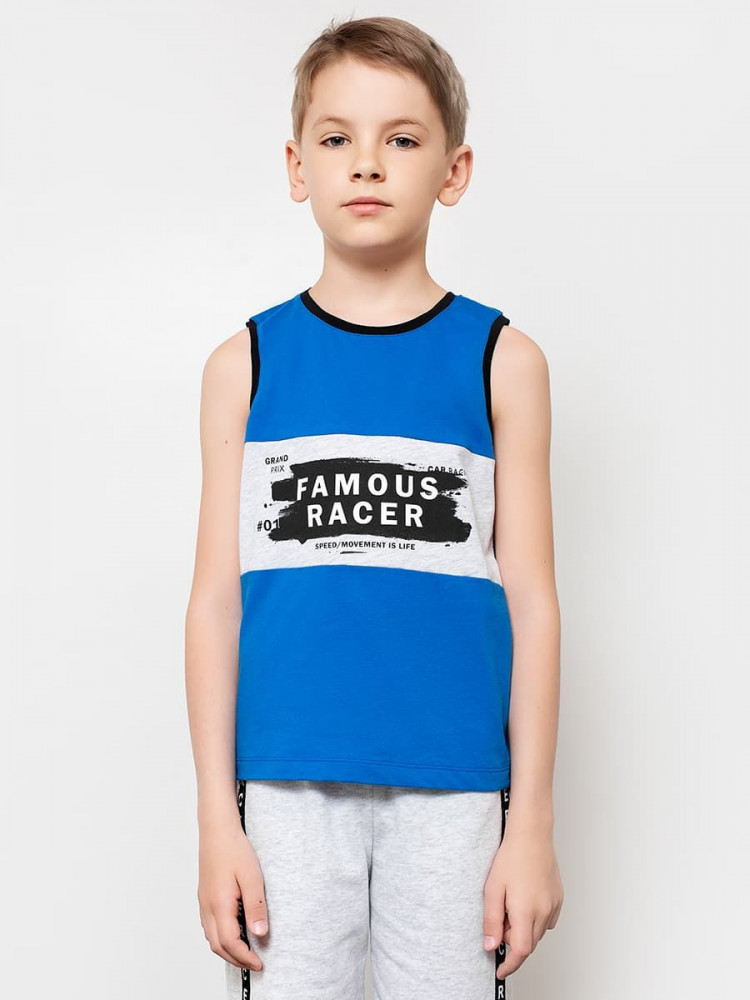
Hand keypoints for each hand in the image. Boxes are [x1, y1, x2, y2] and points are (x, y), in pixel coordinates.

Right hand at [198, 823, 269, 970]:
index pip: (230, 943)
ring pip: (211, 938)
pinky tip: (234, 931)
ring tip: (246, 951)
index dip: (245, 957)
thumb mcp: (252, 877)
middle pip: (218, 946)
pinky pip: (209, 926)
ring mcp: (203, 902)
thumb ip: (256, 907)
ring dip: (227, 950)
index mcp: (219, 904)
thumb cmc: (234, 849)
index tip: (259, 962)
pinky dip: (221, 937)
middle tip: (254, 962)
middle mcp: (208, 907)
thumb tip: (260, 934)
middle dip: (236, 959)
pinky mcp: (204, 896)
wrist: (217, 830)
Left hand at [482, 828, 563, 981]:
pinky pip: (547, 919)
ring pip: (538, 932)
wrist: (531, 835)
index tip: (501, 970)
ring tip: (511, 904)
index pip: (521, 951)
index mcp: (526, 911)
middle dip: (512, 941)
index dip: (510, 965)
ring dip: (524, 929)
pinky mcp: (558, 898)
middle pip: (529, 943)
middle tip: (500, 918)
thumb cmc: (511, 857)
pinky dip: (535, 919)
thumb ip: (491, 920)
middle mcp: (544, 911)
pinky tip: (525, 901)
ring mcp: (553, 905)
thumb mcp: (492, 889)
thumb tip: (491, 945)